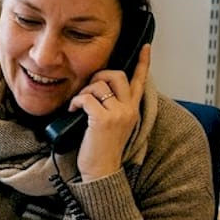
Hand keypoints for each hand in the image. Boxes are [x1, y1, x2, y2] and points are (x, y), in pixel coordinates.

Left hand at [68, 44, 150, 179]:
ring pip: (99, 84)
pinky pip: (86, 98)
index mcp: (132, 110)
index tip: (146, 47)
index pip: (140, 81)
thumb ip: (112, 107)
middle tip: (88, 89)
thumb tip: (97, 90)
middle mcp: (129, 109)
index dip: (143, 62)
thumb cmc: (102, 151)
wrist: (102, 172)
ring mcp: (118, 113)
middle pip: (117, 75)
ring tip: (78, 106)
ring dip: (83, 92)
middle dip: (98, 75)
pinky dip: (75, 102)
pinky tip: (72, 110)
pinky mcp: (103, 119)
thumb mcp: (113, 125)